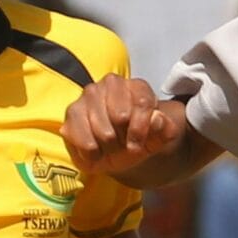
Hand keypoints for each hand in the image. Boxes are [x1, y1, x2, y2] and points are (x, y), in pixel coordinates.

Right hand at [64, 75, 188, 177]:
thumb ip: (165, 130)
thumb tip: (156, 119)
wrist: (114, 152)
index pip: (142, 102)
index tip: (140, 145)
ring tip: (110, 146)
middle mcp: (111, 84)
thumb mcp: (156, 139)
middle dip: (124, 138)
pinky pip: (85, 141)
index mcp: (136, 86)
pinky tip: (95, 150)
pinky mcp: (72, 112)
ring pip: (104, 132)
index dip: (142, 129)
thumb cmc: (135, 140)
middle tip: (123, 143)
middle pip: (121, 117)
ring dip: (109, 148)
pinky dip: (93, 154)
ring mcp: (88, 96)